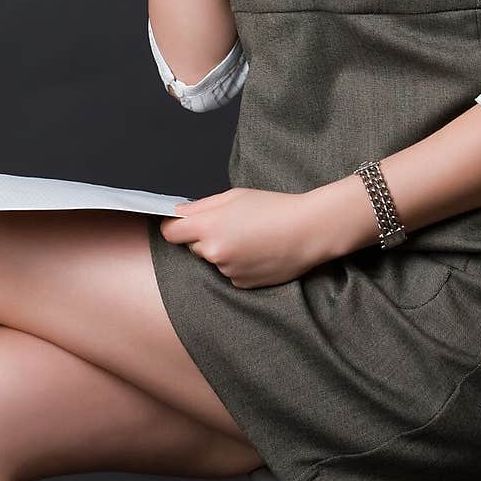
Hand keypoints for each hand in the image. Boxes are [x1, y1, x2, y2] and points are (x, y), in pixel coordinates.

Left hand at [159, 187, 329, 288]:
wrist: (309, 230)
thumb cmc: (275, 208)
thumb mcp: (235, 196)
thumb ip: (201, 206)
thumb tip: (179, 213)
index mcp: (209, 227)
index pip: (171, 233)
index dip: (175, 226)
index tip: (182, 223)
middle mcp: (214, 253)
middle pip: (193, 246)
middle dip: (205, 237)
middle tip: (232, 224)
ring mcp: (228, 271)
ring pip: (214, 260)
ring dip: (224, 250)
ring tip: (252, 237)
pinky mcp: (242, 284)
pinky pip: (230, 272)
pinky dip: (239, 263)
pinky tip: (259, 251)